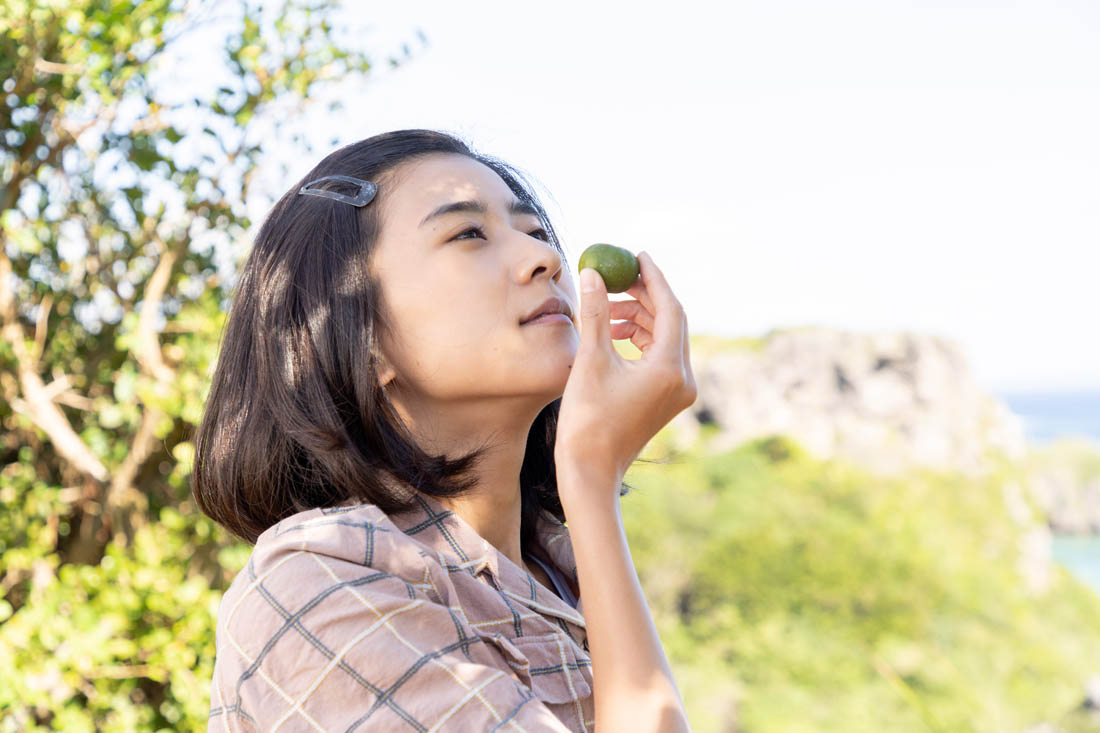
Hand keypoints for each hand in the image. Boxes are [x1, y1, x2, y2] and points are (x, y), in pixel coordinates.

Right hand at [555, 251, 696, 492]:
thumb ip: (596, 313)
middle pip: (671, 321)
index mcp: (669, 368)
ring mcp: (678, 391)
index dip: (653, 278)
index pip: (670, 308)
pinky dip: (640, 340)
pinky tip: (613, 334)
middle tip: (618, 277)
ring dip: (640, 319)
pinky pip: (660, 357)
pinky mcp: (667, 399)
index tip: (637, 255)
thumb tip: (593, 273)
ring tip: (608, 310)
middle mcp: (682, 378)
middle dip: (645, 296)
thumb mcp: (589, 360)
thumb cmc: (587, 420)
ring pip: (665, 339)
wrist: (591, 471)